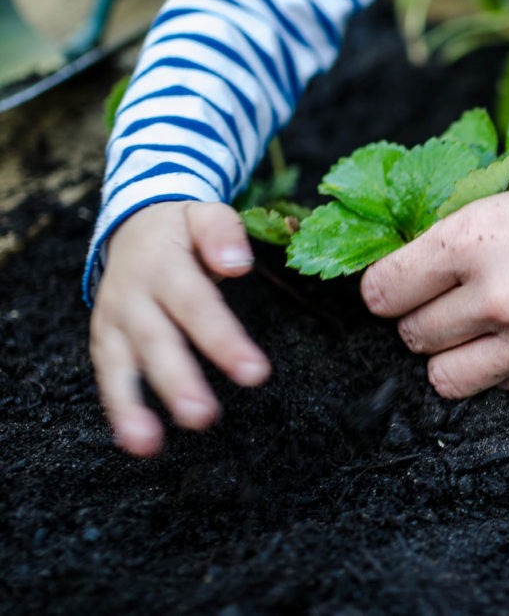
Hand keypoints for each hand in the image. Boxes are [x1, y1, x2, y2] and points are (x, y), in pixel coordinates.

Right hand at [89, 202, 269, 455]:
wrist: (130, 225)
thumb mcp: (204, 212)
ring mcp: (113, 320)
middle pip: (157, 341)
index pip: (197, 304)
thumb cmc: (181, 228)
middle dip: (178, 382)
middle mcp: (133, 296)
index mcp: (163, 264)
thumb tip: (237, 264)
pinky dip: (118, 410)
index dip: (223, 340)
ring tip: (150, 445)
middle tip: (204, 417)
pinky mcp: (103, 341)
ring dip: (132, 407)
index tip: (255, 373)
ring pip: (120, 366)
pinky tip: (138, 442)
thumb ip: (222, 231)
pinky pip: (108, 377)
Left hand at [361, 107, 508, 400]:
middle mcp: (493, 296)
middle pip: (412, 338)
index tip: (405, 286)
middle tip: (457, 306)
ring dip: (463, 358)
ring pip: (449, 380)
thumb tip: (441, 260)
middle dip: (427, 321)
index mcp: (472, 238)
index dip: (391, 287)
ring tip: (495, 334)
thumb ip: (482, 236)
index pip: (382, 290)